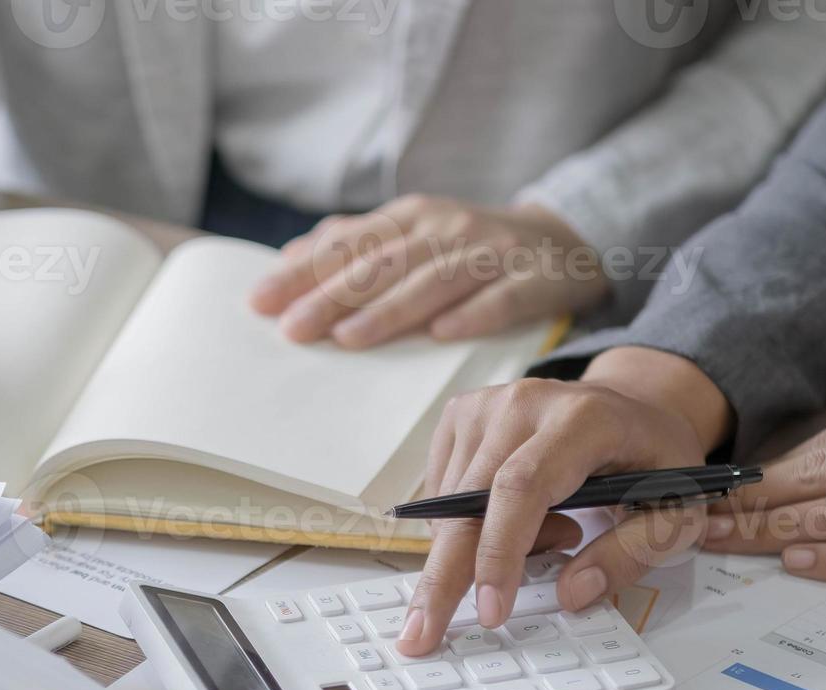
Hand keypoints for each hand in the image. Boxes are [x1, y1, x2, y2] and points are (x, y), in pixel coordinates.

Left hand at [249, 196, 607, 348]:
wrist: (564, 242)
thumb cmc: (468, 247)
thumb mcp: (412, 234)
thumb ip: (354, 243)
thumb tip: (289, 257)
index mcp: (411, 217)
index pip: (348, 245)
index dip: (303, 273)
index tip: (261, 301)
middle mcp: (447, 229)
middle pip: (383, 264)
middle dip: (333, 296)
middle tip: (293, 329)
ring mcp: (492, 253)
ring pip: (434, 281)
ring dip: (390, 310)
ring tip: (349, 337)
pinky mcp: (534, 280)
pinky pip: (501, 300)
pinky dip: (472, 314)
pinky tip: (442, 333)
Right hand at [397, 347, 732, 656]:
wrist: (630, 406)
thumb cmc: (652, 459)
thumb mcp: (676, 511)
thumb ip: (632, 553)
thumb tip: (573, 593)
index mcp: (583, 418)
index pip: (523, 488)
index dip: (500, 553)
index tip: (491, 611)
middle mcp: (525, 403)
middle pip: (467, 500)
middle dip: (444, 576)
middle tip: (422, 633)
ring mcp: (486, 406)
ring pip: (452, 504)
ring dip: (481, 548)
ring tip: (556, 534)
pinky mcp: (460, 415)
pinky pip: (443, 493)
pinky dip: (467, 526)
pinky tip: (519, 518)